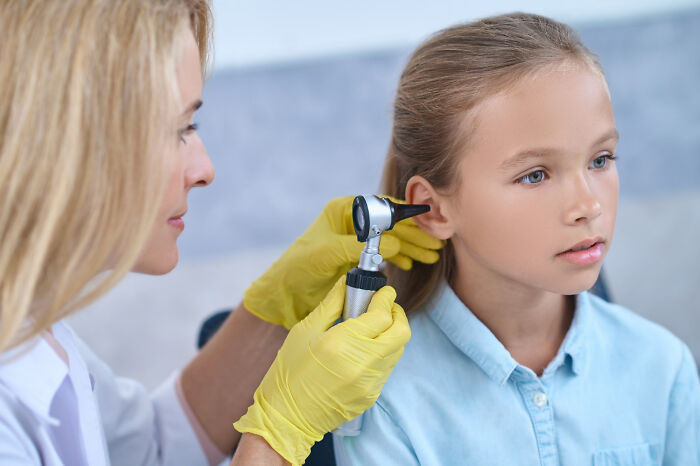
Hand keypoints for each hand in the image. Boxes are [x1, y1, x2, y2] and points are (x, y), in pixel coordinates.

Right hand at [234, 278, 409, 465]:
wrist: (287, 417)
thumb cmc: (290, 372)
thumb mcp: (305, 331)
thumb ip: (332, 304)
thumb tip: (349, 283)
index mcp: (342, 343)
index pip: (382, 315)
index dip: (386, 298)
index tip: (383, 291)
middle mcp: (362, 364)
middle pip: (401, 332)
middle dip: (396, 314)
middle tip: (383, 307)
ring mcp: (370, 383)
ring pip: (398, 349)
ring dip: (391, 333)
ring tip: (372, 328)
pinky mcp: (372, 396)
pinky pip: (388, 367)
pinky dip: (383, 353)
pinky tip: (364, 350)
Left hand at [243, 195, 441, 328]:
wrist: (286, 292)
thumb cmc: (299, 267)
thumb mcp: (327, 253)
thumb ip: (359, 247)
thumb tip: (395, 242)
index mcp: (343, 211)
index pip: (381, 207)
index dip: (405, 213)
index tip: (427, 220)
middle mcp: (353, 223)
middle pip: (391, 224)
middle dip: (415, 234)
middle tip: (436, 244)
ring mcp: (356, 240)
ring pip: (391, 240)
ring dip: (412, 248)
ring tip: (431, 256)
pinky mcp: (358, 258)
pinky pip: (385, 254)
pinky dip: (400, 258)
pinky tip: (412, 263)